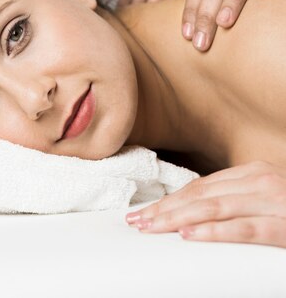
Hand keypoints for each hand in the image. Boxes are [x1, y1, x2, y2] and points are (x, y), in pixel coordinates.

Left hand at [126, 161, 285, 247]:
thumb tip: (198, 212)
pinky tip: (191, 236)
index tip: (145, 211)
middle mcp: (259, 180)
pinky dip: (215, 232)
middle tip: (137, 222)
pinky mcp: (284, 225)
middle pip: (201, 196)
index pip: (200, 187)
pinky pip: (244, 228)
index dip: (170, 199)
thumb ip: (237, 198)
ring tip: (152, 228)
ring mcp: (272, 201)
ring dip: (178, 219)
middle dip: (165, 209)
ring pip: (215, 209)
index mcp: (251, 172)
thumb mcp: (266, 195)